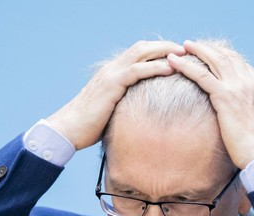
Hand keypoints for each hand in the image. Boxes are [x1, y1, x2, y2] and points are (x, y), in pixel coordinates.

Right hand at [46, 41, 185, 150]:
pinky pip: (136, 70)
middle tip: (186, 50)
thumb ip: (125, 106)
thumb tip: (141, 115)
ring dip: (164, 52)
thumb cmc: (88, 126)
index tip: (177, 55)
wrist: (67, 129)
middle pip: (142, 47)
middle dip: (165, 46)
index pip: (138, 53)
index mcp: (112, 73)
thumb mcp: (110, 112)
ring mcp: (111, 75)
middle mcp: (111, 69)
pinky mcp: (111, 85)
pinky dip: (155, 67)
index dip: (158, 51)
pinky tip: (170, 69)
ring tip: (183, 55)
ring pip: (141, 54)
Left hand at [167, 40, 253, 168]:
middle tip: (192, 45)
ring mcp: (238, 88)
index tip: (210, 53)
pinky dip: (186, 66)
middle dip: (208, 48)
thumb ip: (247, 112)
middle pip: (227, 57)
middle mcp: (249, 84)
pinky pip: (202, 75)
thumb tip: (237, 116)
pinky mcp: (225, 97)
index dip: (223, 56)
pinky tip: (174, 61)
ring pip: (214, 60)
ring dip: (197, 50)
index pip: (240, 64)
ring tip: (182, 47)